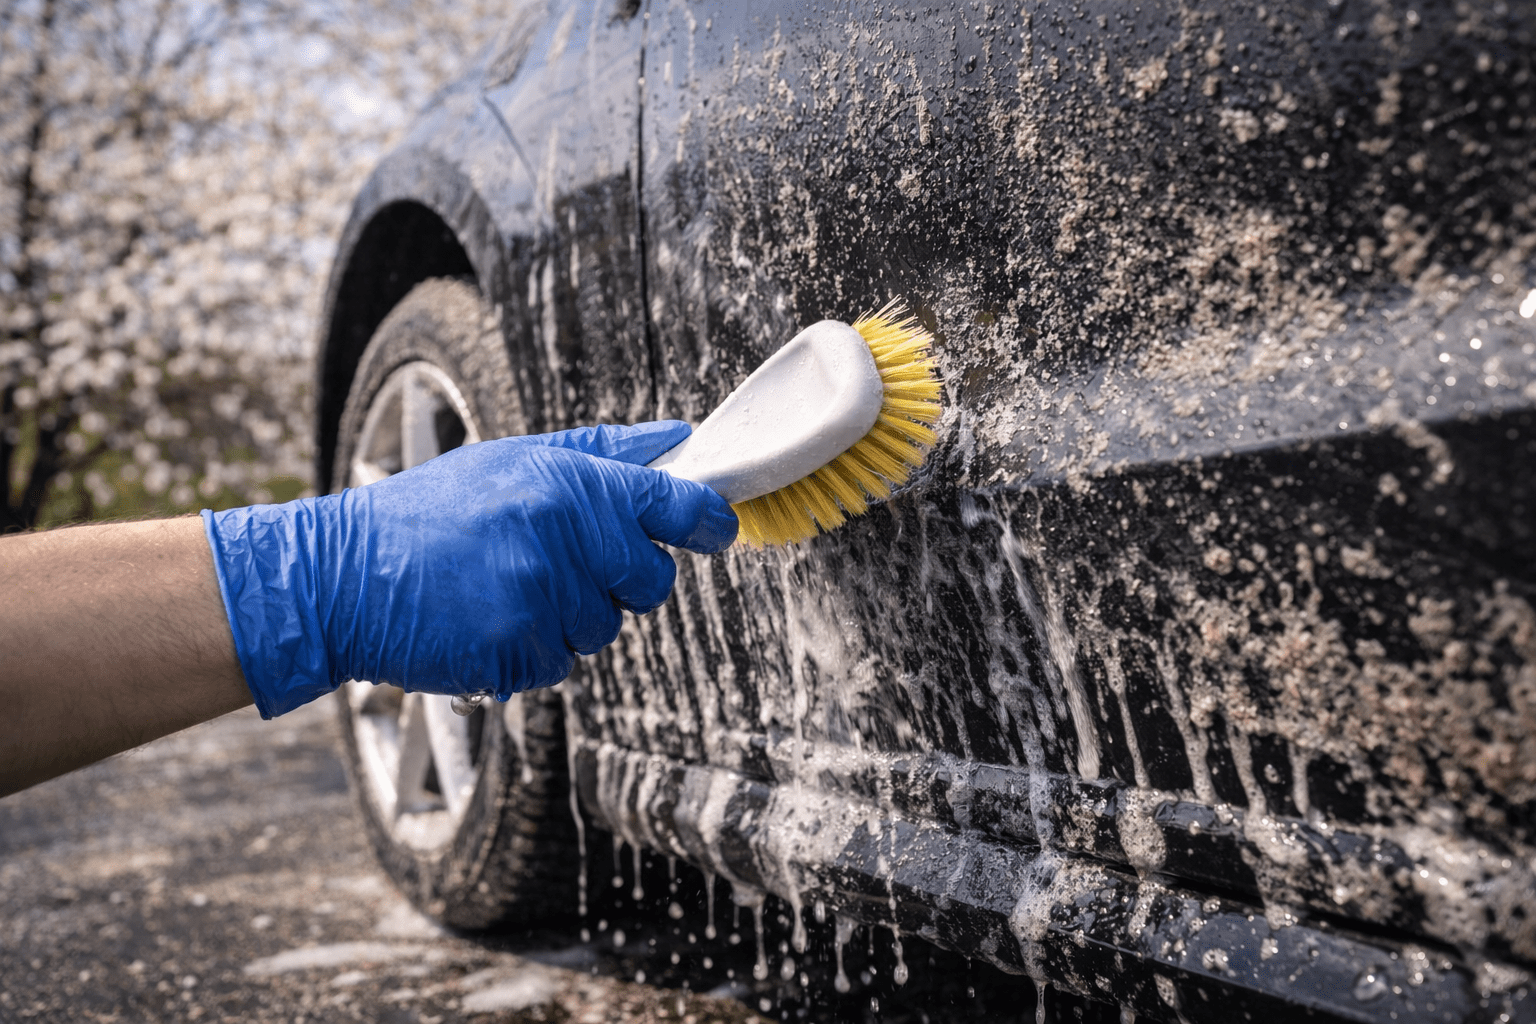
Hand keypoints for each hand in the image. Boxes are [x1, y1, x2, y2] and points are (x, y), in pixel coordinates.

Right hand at [203, 421, 735, 716]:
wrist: (342, 576)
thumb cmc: (429, 513)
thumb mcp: (513, 458)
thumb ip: (603, 452)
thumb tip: (680, 438)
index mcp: (566, 484)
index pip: (672, 503)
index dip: (708, 518)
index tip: (719, 527)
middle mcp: (562, 540)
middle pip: (650, 580)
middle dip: (622, 579)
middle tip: (566, 563)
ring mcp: (541, 600)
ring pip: (604, 627)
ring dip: (569, 617)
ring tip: (505, 587)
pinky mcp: (517, 653)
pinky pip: (560, 662)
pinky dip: (532, 650)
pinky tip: (486, 620)